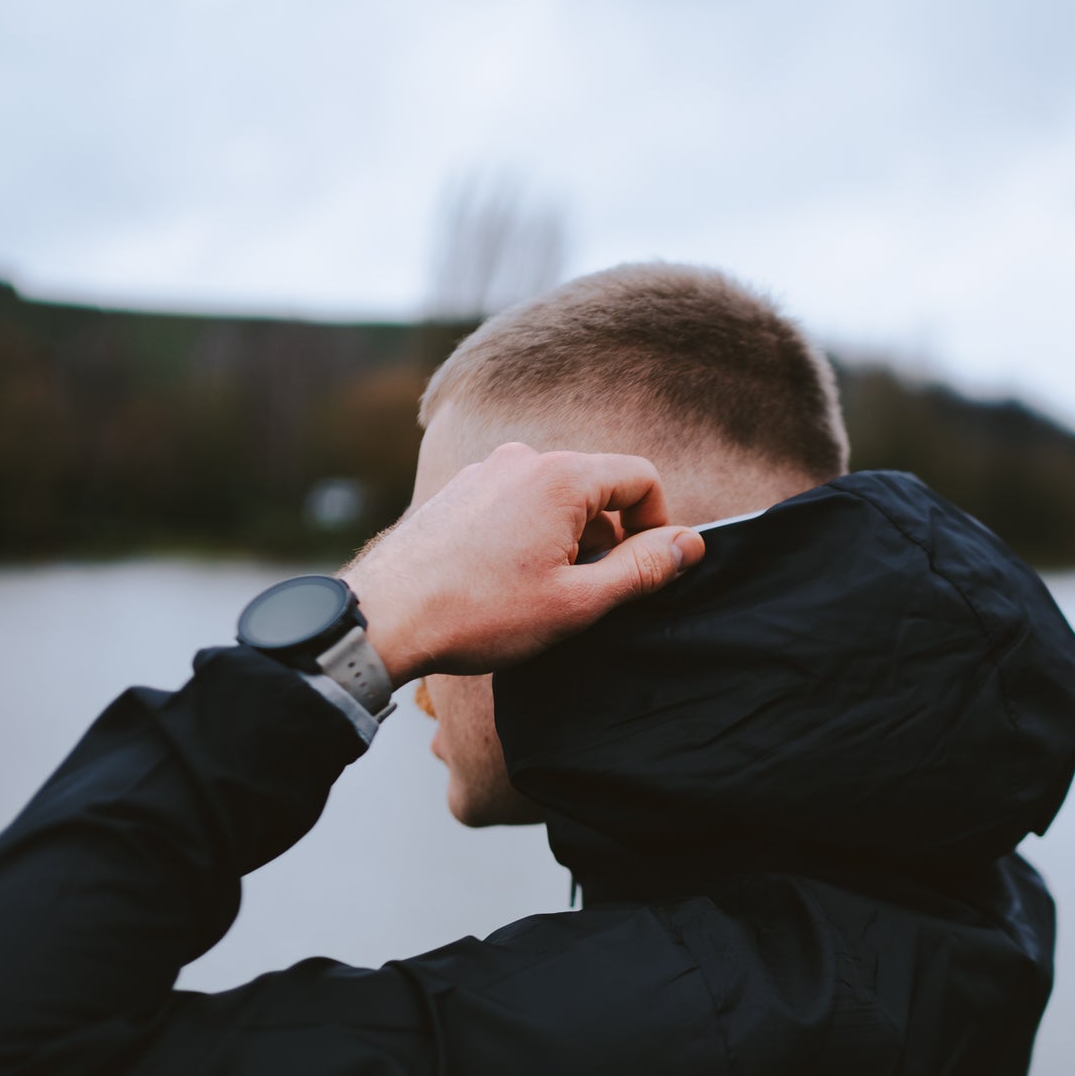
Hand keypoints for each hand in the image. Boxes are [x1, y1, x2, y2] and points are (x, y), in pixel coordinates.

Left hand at [340, 443, 705, 684]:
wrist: (386, 616)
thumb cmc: (478, 613)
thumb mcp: (577, 603)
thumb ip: (641, 570)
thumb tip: (688, 546)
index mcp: (559, 477)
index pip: (640, 479)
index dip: (656, 526)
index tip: (645, 571)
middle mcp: (523, 459)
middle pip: (598, 486)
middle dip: (609, 538)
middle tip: (590, 595)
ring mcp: (487, 471)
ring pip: (557, 498)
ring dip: (569, 541)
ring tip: (542, 594)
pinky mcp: (461, 491)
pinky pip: (519, 503)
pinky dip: (531, 536)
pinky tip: (508, 583)